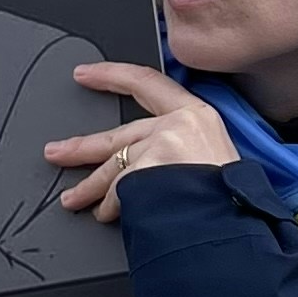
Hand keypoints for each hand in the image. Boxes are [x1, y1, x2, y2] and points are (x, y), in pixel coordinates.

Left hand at [45, 59, 236, 221]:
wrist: (239, 222)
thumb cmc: (232, 197)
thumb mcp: (216, 156)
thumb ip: (184, 147)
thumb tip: (154, 161)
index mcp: (198, 115)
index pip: (146, 82)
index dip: (112, 75)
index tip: (87, 73)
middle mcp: (178, 124)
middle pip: (118, 134)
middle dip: (82, 147)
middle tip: (58, 151)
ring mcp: (162, 147)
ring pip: (113, 166)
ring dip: (89, 187)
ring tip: (74, 199)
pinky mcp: (149, 171)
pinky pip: (120, 190)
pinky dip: (111, 206)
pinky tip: (106, 215)